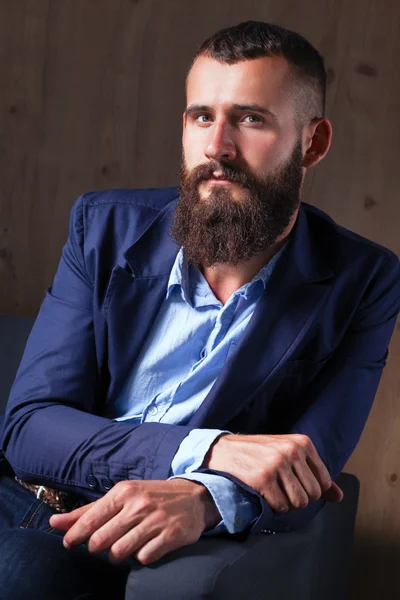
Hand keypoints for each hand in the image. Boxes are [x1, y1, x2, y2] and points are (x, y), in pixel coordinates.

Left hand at [49, 479, 220, 564]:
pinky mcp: (171, 536)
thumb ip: (88, 511)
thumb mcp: (121, 496)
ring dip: (118, 556)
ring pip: (119, 553)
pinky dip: (141, 558)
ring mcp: (155, 521)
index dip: (75, 536)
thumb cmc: (151, 497)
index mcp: (123, 492)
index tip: (70, 543)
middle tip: (103, 545)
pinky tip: (145, 547)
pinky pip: (144, 559)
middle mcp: (138, 505)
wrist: (194, 497)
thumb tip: (54, 522)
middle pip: (100, 541)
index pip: (89, 520)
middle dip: (97, 548)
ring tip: (124, 547)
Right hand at [203, 433, 343, 512]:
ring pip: (299, 503)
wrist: (224, 450)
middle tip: (281, 488)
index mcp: (303, 442)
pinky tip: (265, 494)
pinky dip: (274, 507)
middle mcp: (292, 451)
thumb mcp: (290, 454)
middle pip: (313, 495)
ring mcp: (278, 464)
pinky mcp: (264, 478)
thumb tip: (340, 497)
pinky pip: (282, 506)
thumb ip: (316, 474)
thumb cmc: (260, 453)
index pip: (323, 482)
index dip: (310, 489)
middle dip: (299, 498)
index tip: (293, 482)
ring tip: (274, 491)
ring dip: (287, 504)